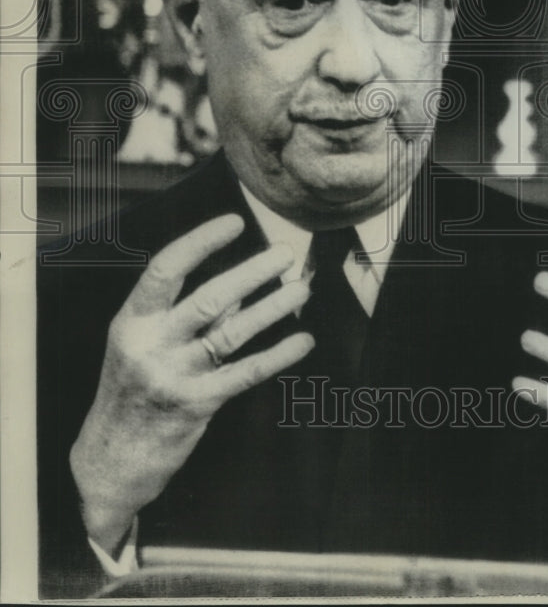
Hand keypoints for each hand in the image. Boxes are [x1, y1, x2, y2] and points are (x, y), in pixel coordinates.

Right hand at [70, 214, 313, 555]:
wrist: (110, 462)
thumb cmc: (132, 392)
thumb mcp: (145, 345)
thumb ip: (190, 315)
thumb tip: (243, 282)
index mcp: (132, 322)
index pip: (165, 270)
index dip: (200, 242)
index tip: (234, 222)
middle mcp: (150, 346)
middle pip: (208, 299)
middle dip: (252, 272)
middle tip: (285, 253)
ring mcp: (173, 376)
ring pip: (231, 333)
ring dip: (272, 308)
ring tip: (302, 289)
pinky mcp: (196, 405)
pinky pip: (245, 373)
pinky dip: (277, 355)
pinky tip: (302, 341)